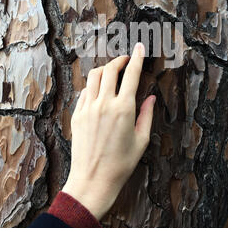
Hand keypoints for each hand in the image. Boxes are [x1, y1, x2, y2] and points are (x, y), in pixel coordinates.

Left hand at [62, 43, 155, 220]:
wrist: (93, 180)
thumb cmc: (121, 164)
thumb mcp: (141, 140)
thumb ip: (147, 115)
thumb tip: (150, 97)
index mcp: (124, 109)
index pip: (131, 75)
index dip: (137, 58)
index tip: (139, 48)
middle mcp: (104, 104)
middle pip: (110, 69)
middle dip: (120, 59)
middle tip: (126, 59)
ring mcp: (87, 108)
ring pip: (94, 77)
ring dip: (104, 69)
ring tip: (112, 71)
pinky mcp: (77, 115)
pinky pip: (84, 92)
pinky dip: (93, 85)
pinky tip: (99, 90)